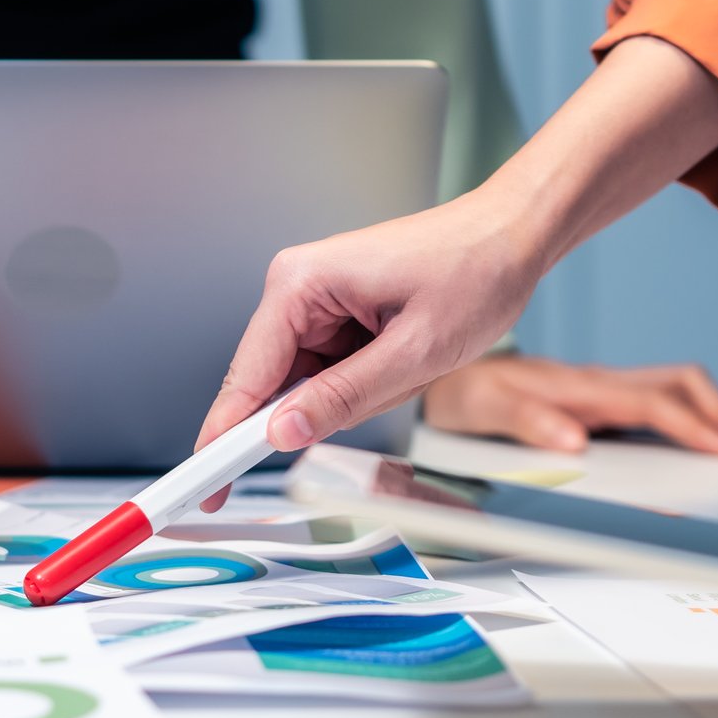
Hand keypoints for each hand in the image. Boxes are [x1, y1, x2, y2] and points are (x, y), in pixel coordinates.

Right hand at [197, 189, 542, 458]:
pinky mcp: (339, 314)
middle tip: (364, 409)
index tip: (204, 482)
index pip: (246, 374)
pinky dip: (365, 384)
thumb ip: (344, 397)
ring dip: (353, 396)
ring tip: (411, 366)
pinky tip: (405, 362)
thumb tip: (284, 432)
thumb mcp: (415, 351)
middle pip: (273, 383)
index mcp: (301, 282)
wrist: (512, 235)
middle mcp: (298, 286)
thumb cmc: (474, 270)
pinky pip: (331, 372)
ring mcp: (317, 301)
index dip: (224, 435)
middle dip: (319, 411)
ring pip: (307, 384)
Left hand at [422, 355, 717, 455]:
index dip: (696, 425)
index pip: (653, 401)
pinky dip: (694, 421)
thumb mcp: (486, 409)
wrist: (443, 378)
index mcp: (580, 386)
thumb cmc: (465, 393)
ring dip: (717, 415)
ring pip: (676, 393)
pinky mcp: (599, 408)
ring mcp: (602, 395)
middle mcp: (598, 386)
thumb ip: (529, 423)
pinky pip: (659, 407)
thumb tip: (575, 442)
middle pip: (681, 387)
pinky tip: (708, 441)